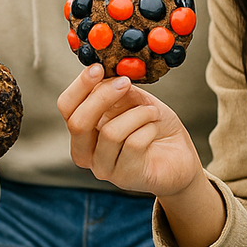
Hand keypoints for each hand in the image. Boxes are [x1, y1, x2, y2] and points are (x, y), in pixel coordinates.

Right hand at [58, 64, 201, 196]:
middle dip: (102, 97)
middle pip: (78, 123)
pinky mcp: (125, 178)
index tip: (98, 68)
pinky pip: (134, 144)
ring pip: (110, 133)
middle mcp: (86, 152)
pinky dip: (149, 128)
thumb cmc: (153, 126)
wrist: (180, 157)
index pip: (66, 107)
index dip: (79, 86)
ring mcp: (104, 168)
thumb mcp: (133, 101)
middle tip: (125, 82)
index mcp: (82, 130)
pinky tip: (155, 128)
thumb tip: (105, 73)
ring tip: (152, 111)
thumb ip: (115, 89)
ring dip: (138, 114)